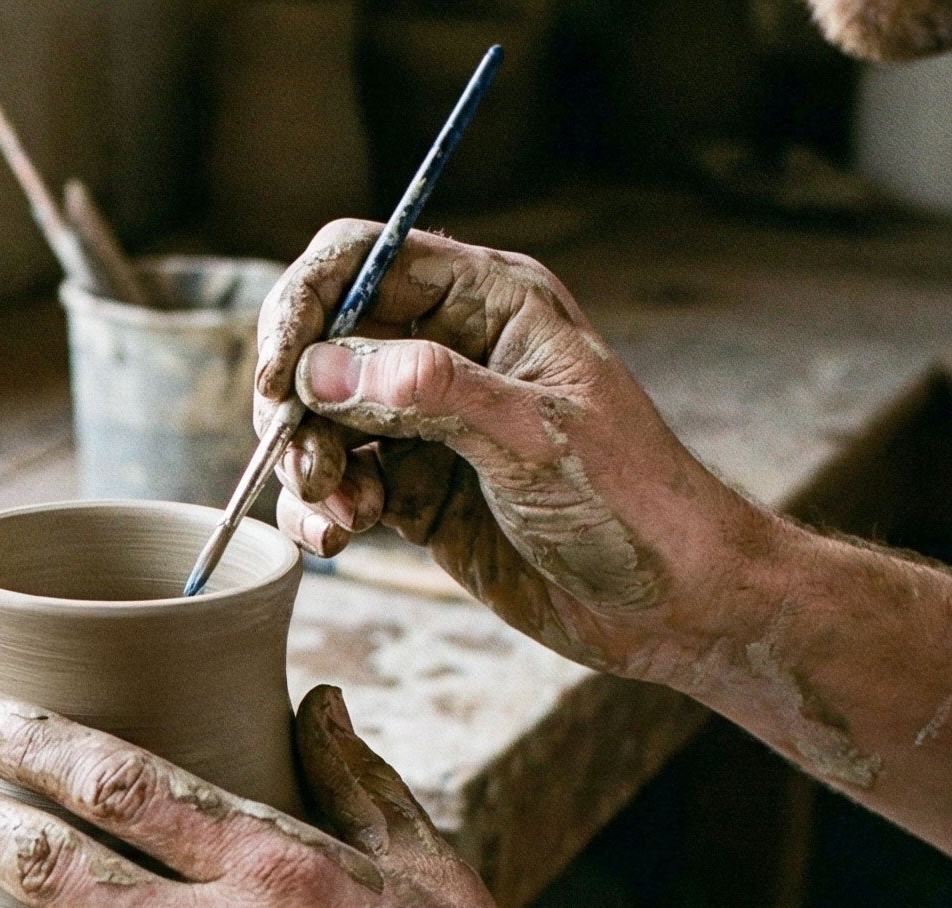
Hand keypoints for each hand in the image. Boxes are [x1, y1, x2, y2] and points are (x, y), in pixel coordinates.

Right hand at [254, 220, 780, 682]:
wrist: (672, 603)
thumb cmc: (633, 503)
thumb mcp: (536, 438)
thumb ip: (430, 393)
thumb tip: (321, 367)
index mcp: (490, 301)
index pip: (362, 259)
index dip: (304, 306)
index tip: (280, 379)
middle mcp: (452, 349)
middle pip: (325, 341)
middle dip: (298, 404)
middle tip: (305, 464)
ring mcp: (430, 421)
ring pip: (322, 419)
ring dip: (307, 465)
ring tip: (342, 513)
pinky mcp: (418, 488)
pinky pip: (337, 482)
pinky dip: (321, 509)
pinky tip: (340, 538)